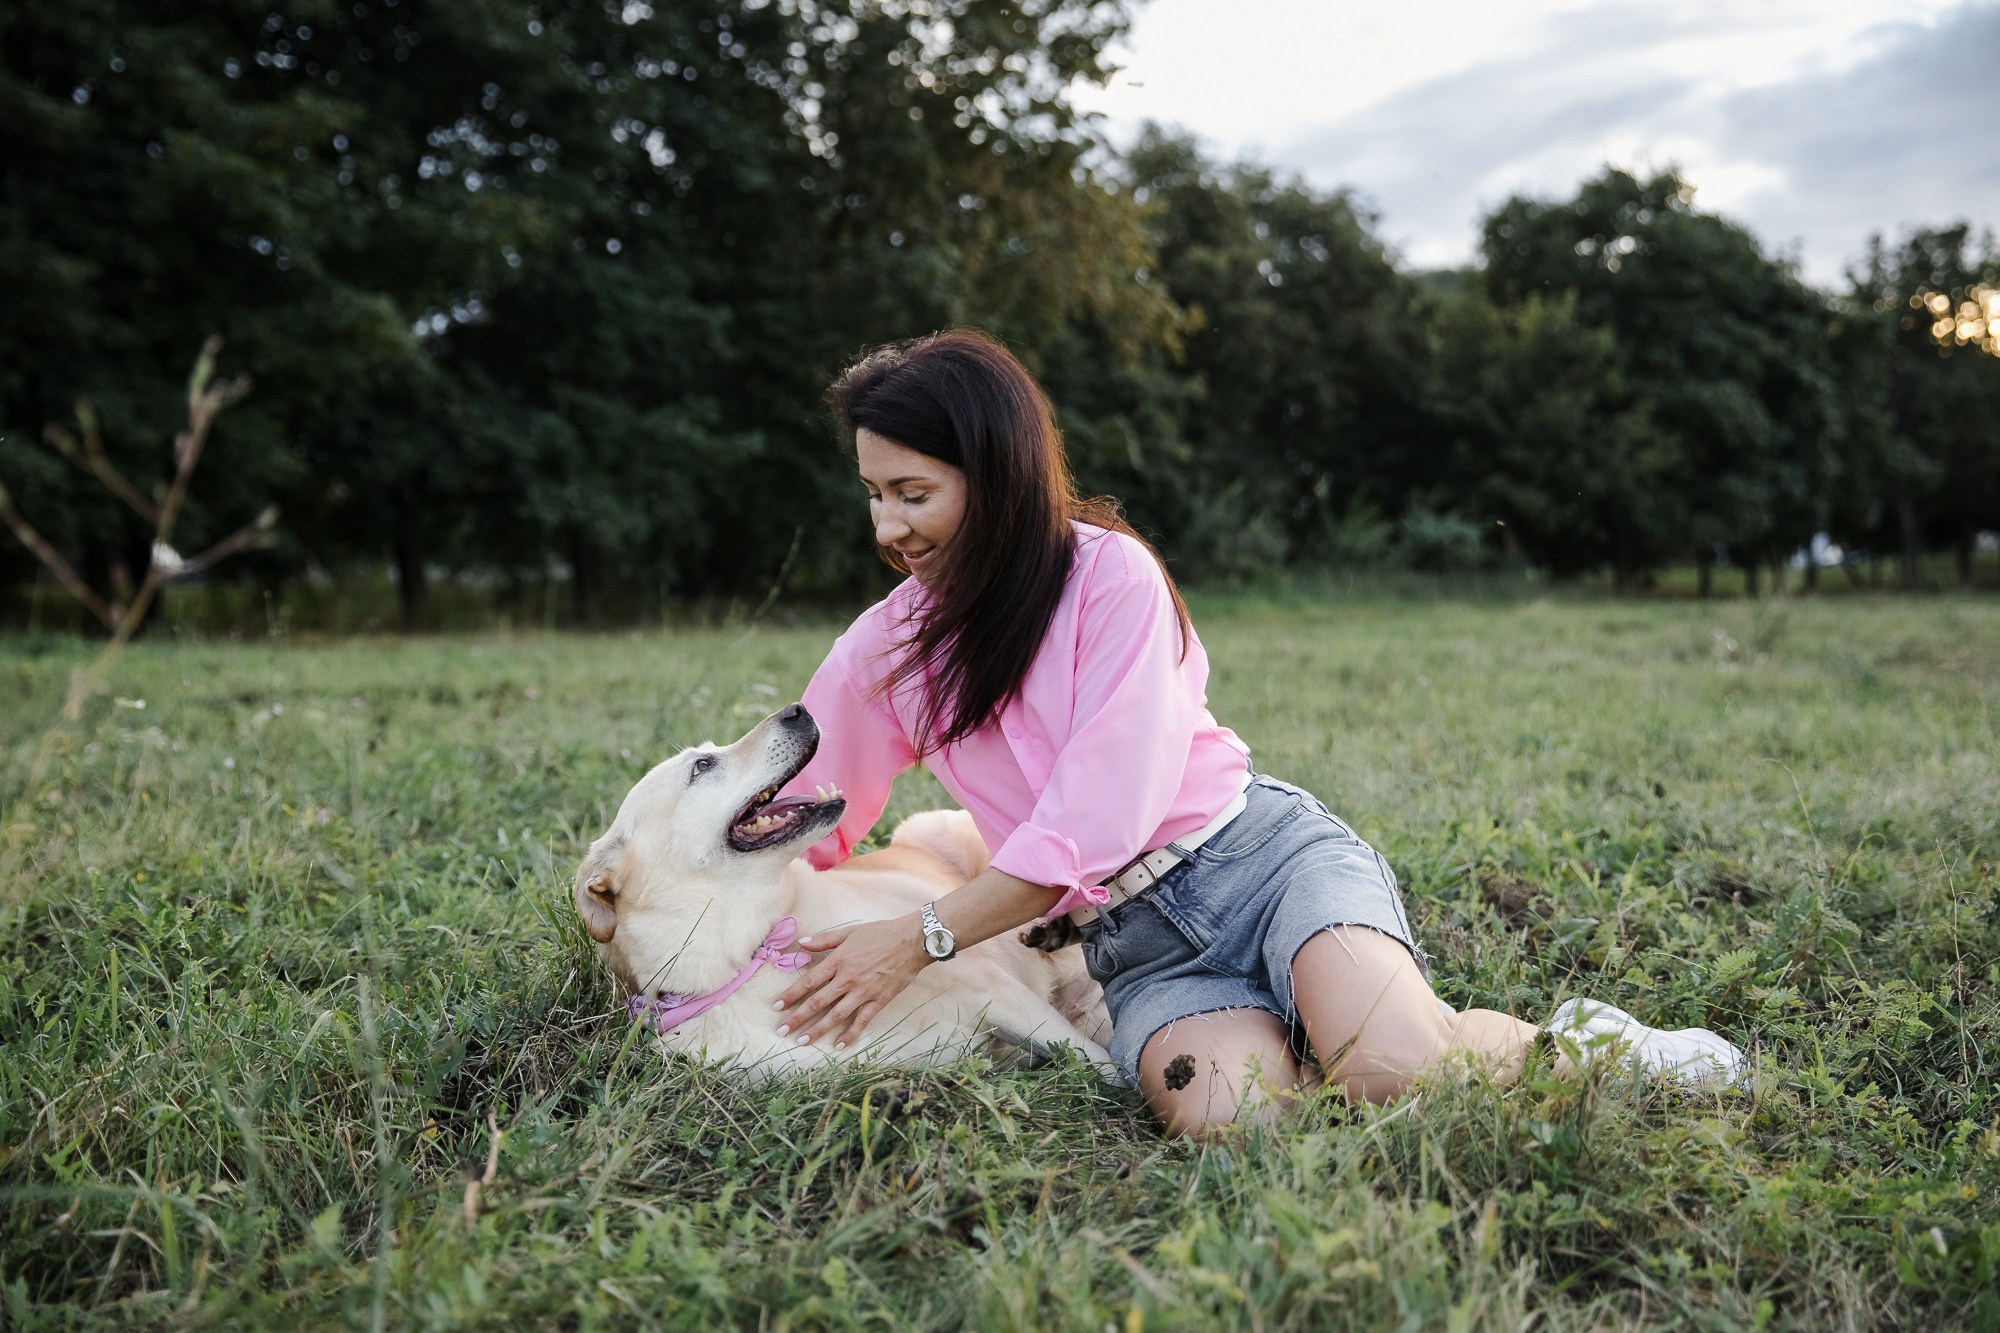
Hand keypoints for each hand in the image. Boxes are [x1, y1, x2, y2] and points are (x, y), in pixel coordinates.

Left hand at [772, 915, 929, 1050]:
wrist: (912, 941)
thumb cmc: (881, 933)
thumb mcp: (850, 931)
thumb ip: (825, 939)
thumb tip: (803, 943)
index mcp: (839, 960)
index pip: (809, 982)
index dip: (791, 995)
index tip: (777, 1007)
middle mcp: (848, 978)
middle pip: (818, 1002)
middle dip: (798, 1018)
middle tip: (782, 1031)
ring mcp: (864, 991)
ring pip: (836, 1015)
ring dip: (818, 1029)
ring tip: (802, 1041)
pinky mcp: (879, 1000)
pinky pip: (862, 1020)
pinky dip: (850, 1034)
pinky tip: (838, 1045)